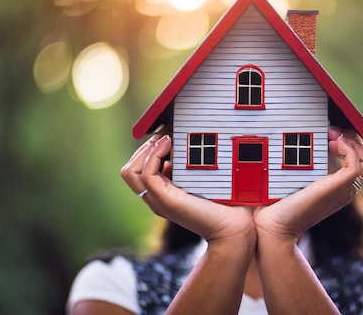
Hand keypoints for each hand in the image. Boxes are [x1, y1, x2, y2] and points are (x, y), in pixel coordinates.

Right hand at [120, 128, 254, 244]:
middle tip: (166, 135)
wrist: (234, 228)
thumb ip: (184, 168)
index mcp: (162, 194)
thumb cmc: (224, 204)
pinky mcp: (166, 201)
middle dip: (145, 147)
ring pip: (130, 171)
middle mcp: (156, 198)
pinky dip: (154, 154)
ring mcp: (159, 201)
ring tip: (167, 139)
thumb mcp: (200, 179)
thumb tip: (172, 147)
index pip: (137, 170)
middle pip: (129, 170)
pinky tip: (170, 144)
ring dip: (147, 149)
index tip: (168, 136)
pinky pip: (146, 174)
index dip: (148, 150)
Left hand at [254, 126, 362, 240]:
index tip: (329, 133)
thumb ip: (304, 168)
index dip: (351, 143)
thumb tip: (296, 148)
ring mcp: (345, 191)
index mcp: (340, 188)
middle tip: (330, 130)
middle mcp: (347, 190)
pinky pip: (357, 165)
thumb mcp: (295, 181)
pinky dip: (348, 148)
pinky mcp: (338, 189)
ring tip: (331, 135)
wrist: (273, 227)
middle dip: (352, 138)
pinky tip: (331, 143)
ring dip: (352, 141)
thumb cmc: (277, 205)